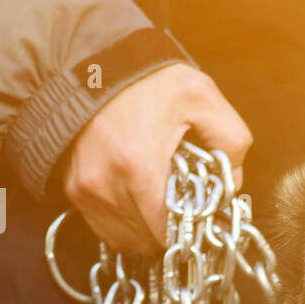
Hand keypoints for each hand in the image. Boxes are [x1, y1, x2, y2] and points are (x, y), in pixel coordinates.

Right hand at [62, 62, 252, 252]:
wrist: (95, 64)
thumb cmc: (149, 81)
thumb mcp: (203, 98)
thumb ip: (230, 141)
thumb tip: (230, 184)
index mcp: (138, 165)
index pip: (167, 230)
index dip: (189, 227)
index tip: (199, 212)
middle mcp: (105, 184)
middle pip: (150, 239)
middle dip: (172, 226)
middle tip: (182, 201)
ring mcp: (85, 190)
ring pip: (127, 239)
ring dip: (148, 228)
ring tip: (160, 196)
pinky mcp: (74, 190)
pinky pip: (106, 229)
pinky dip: (127, 223)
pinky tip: (139, 197)